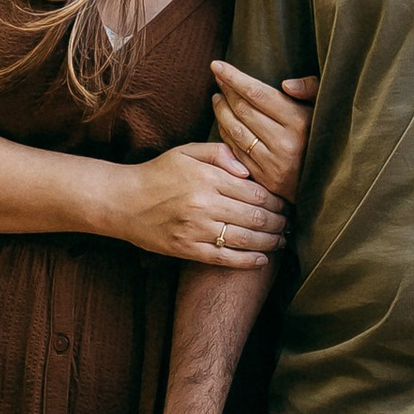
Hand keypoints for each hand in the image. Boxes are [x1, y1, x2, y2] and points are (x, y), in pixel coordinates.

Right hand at [108, 142, 286, 267]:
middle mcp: (204, 204)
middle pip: (255, 217)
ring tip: (282, 241)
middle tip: (290, 225)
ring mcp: (196, 229)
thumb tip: (247, 169)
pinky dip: (247, 261)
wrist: (122, 201)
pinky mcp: (187, 249)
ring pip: (244, 239)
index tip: (287, 205)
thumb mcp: (186, 151)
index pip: (255, 193)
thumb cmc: (158, 173)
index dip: (277, 201)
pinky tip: (262, 260)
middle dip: (279, 223)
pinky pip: (224, 258)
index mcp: (207, 178)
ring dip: (270, 242)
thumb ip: (219, 153)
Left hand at [209, 63, 316, 202]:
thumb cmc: (325, 135)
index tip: (217, 65)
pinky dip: (225, 133)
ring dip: (221, 110)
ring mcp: (272, 163)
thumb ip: (311, 89)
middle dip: (226, 90)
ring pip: (235, 130)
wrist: (327, 181)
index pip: (257, 93)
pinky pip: (236, 150)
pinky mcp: (264, 178)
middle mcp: (284, 143)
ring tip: (217, 97)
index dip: (234, 77)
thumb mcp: (326, 108)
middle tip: (218, 77)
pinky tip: (223, 121)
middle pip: (243, 110)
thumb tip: (286, 84)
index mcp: (299, 121)